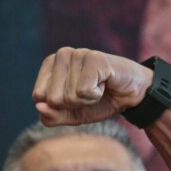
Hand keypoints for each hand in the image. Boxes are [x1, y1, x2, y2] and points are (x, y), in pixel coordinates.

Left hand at [32, 48, 152, 125]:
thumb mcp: (71, 115)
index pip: (38, 97)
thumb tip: (39, 107)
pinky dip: (96, 95)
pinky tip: (105, 83)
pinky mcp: (94, 58)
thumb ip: (52, 116)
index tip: (75, 96)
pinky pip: (83, 91)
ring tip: (98, 86)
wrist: (131, 95)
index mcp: (49, 65)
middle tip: (88, 92)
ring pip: (68, 96)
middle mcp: (61, 55)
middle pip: (52, 98)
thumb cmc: (99, 101)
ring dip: (86, 99)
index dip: (59, 106)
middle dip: (72, 103)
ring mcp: (78, 54)